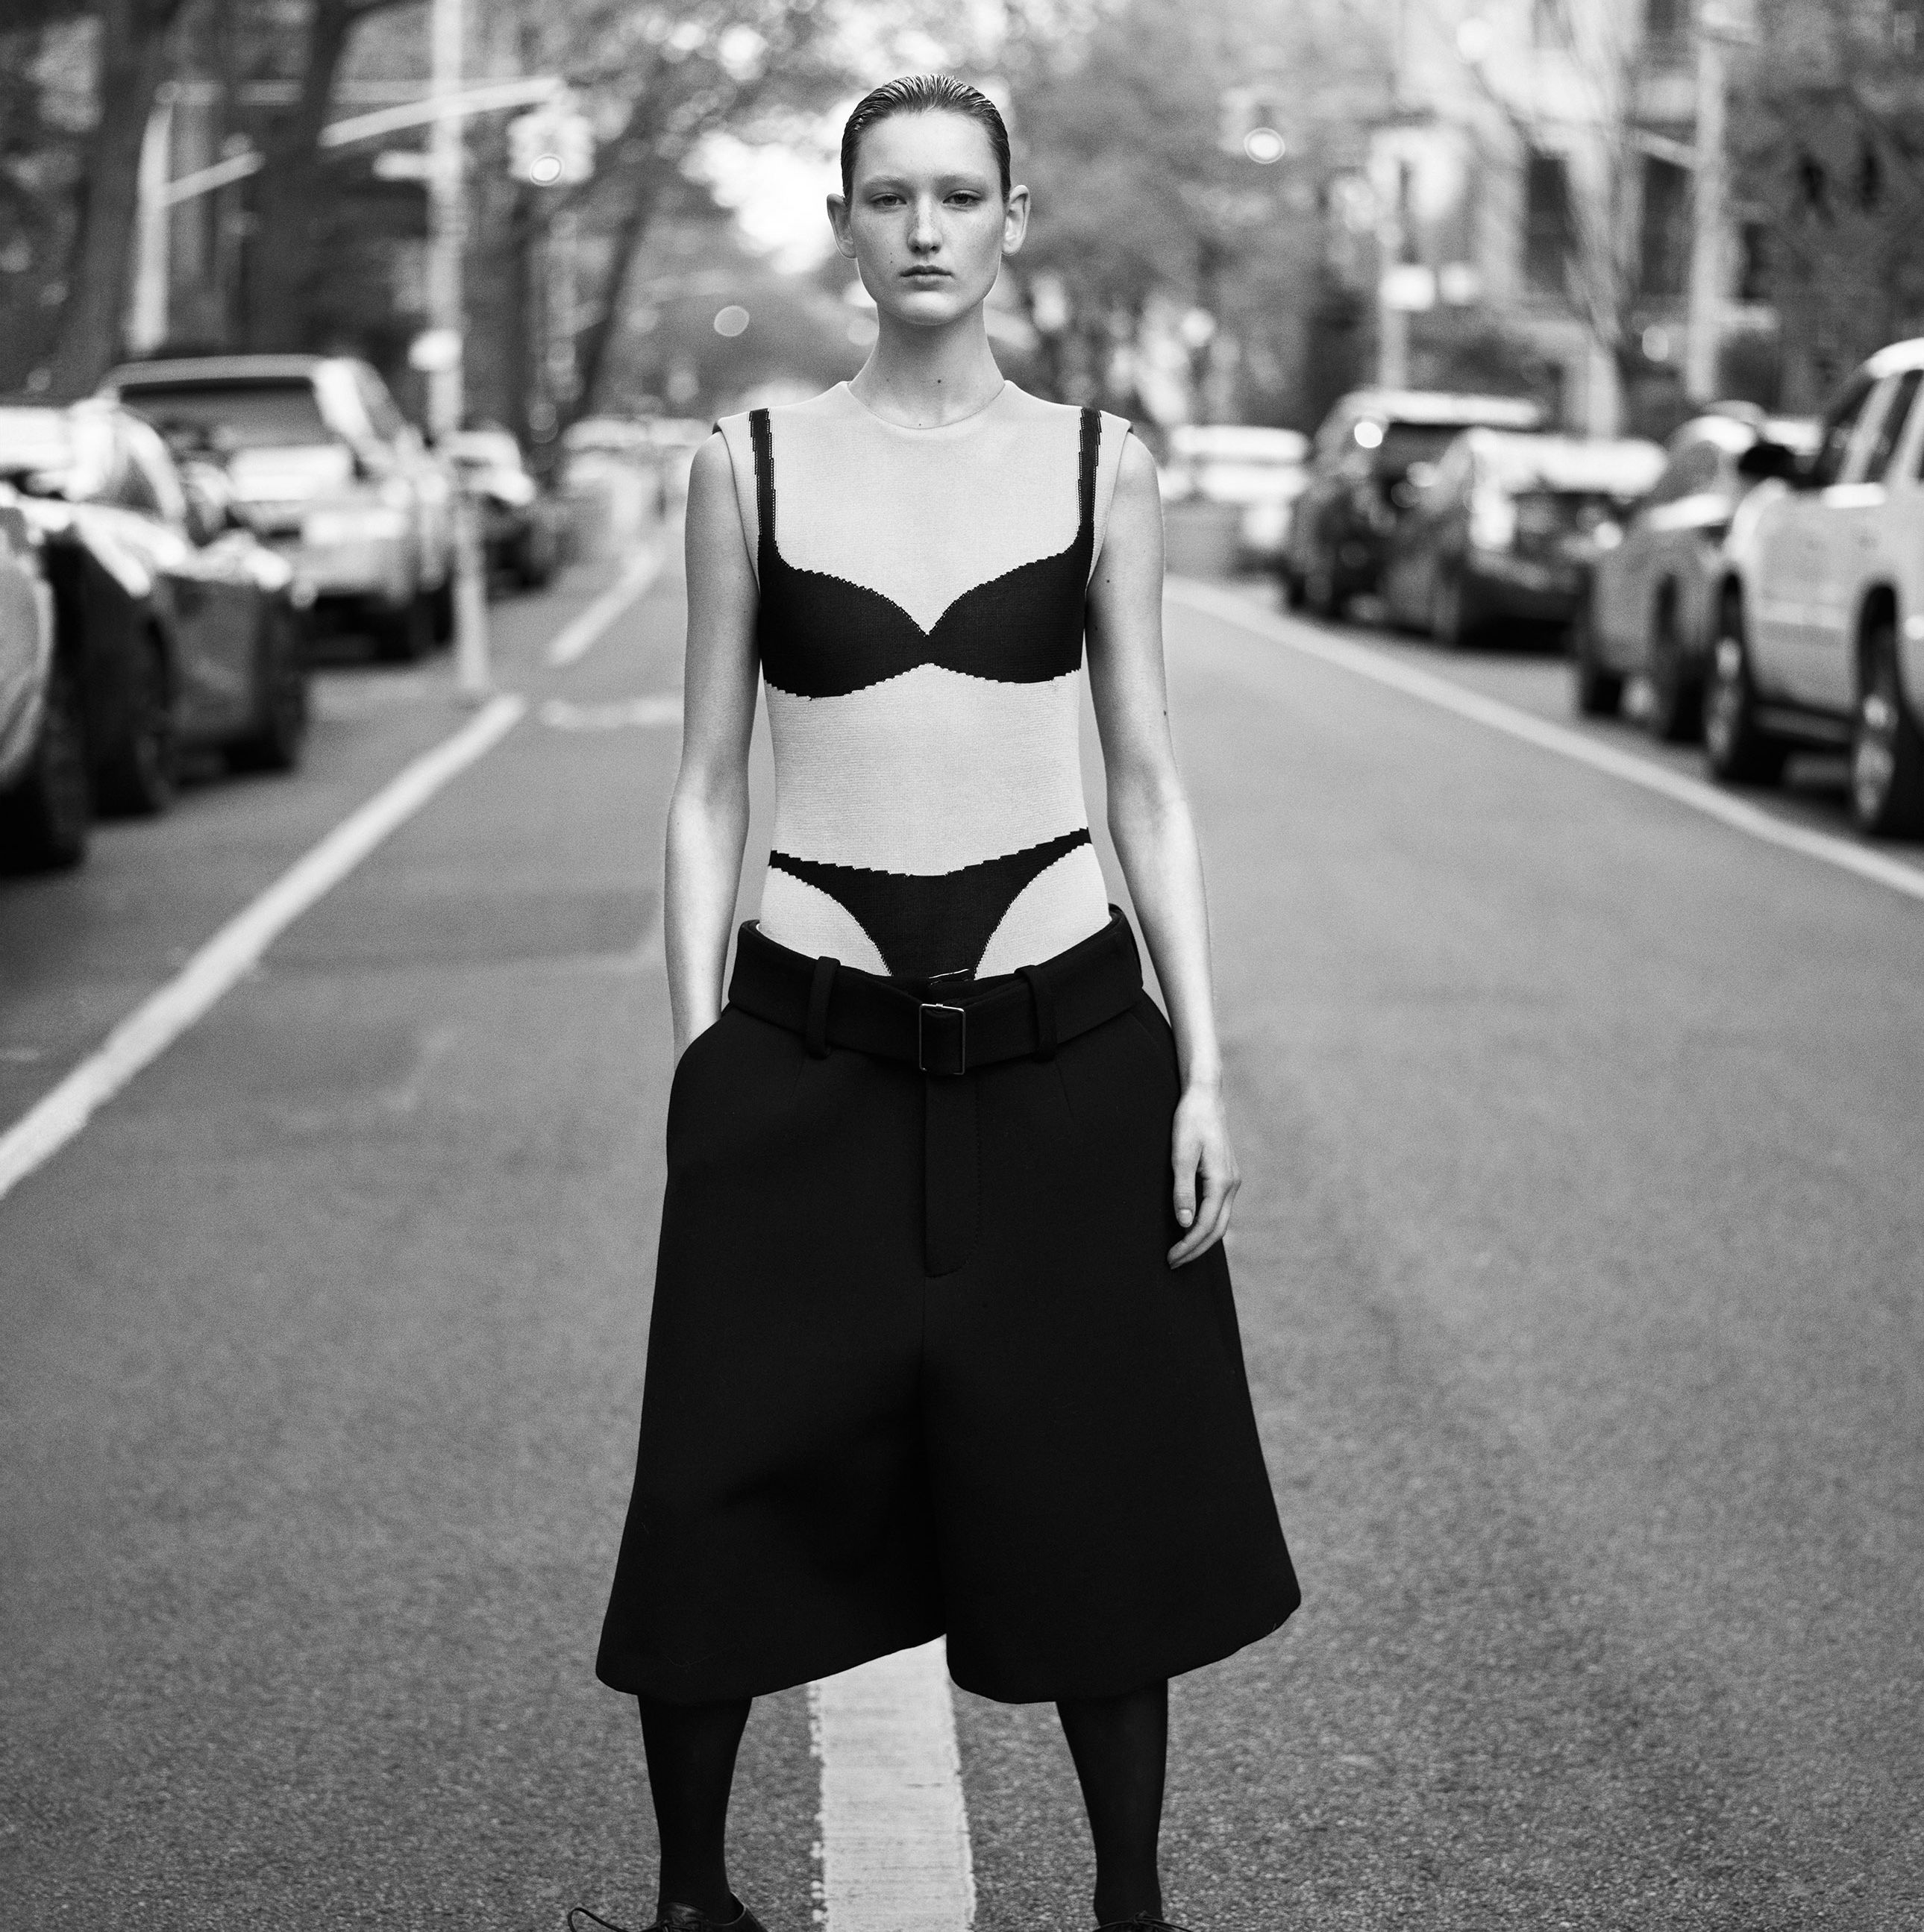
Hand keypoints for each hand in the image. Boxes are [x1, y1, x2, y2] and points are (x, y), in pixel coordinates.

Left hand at [1168, 1081, 1238, 1266]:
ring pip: (1221, 1222)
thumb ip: (1182, 1190)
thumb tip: (1184, 1223)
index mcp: (1221, 1182)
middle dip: (1196, 1250)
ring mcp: (1232, 1182)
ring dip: (1202, 1240)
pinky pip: (1220, 1210)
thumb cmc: (1190, 1122)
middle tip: (1173, 1263)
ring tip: (1180, 1252)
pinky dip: (1207, 1226)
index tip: (1171, 1258)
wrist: (1205, 1098)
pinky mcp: (1227, 1177)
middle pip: (1218, 1230)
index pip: (1206, 1225)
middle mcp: (1232, 1185)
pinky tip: (1192, 1229)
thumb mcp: (1181, 1155)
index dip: (1188, 1245)